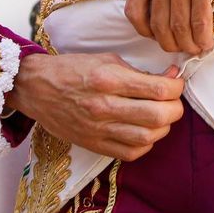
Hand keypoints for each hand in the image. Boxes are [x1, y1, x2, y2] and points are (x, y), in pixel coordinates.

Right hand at [7, 52, 183, 160]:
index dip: (176, 87)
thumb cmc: (72, 70)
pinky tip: (143, 131)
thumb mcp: (107, 60)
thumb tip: (170, 79)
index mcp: (108, 79)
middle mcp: (104, 106)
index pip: (158, 89)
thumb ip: (139, 73)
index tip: (175, 82)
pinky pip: (131, 153)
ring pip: (148, 138)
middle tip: (172, 101)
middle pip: (158, 117)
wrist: (37, 89)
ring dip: (162, 127)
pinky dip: (145, 144)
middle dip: (175, 109)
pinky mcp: (94, 144)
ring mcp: (99, 129)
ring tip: (159, 116)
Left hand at [104, 0, 213, 55]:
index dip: (144, 31)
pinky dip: (202, 37)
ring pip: (177, 25)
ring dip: (185, 44)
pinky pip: (198, 20)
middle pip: (158, 23)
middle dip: (168, 43)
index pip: (134, 10)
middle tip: (177, 48)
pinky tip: (206, 43)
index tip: (155, 36)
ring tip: (193, 48)